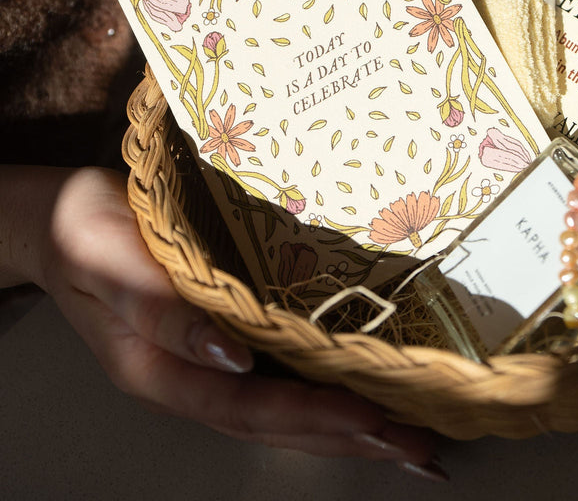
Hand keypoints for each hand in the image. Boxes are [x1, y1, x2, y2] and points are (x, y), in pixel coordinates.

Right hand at [5, 165, 444, 477]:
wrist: (63, 218)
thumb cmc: (85, 233)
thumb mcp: (109, 262)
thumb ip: (162, 310)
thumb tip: (233, 356)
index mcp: (163, 372)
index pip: (250, 407)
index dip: (314, 416)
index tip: (376, 418)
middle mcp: (195, 378)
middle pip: (279, 423)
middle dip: (351, 438)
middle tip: (421, 451)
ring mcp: (211, 363)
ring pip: (286, 409)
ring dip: (348, 426)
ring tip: (410, 438)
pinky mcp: (226, 335)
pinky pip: (284, 375)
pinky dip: (328, 390)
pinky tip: (367, 392)